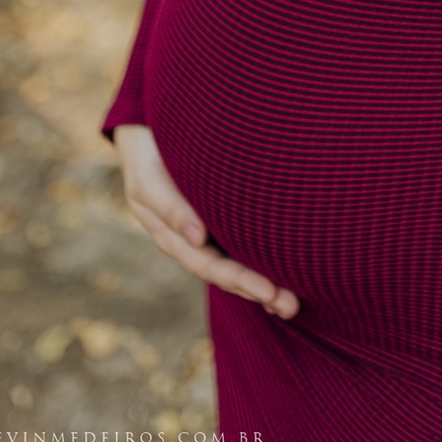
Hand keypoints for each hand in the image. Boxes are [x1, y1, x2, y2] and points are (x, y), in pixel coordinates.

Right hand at [112, 124, 298, 318]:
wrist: (147, 134)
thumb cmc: (148, 157)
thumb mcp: (149, 182)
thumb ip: (170, 208)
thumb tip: (198, 239)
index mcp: (175, 238)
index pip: (211, 266)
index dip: (240, 280)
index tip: (269, 291)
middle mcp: (194, 241)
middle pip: (227, 273)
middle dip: (258, 291)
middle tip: (292, 306)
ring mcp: (208, 231)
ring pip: (236, 263)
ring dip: (264, 284)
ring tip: (294, 302)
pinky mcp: (222, 216)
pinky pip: (243, 242)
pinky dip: (261, 259)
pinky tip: (286, 269)